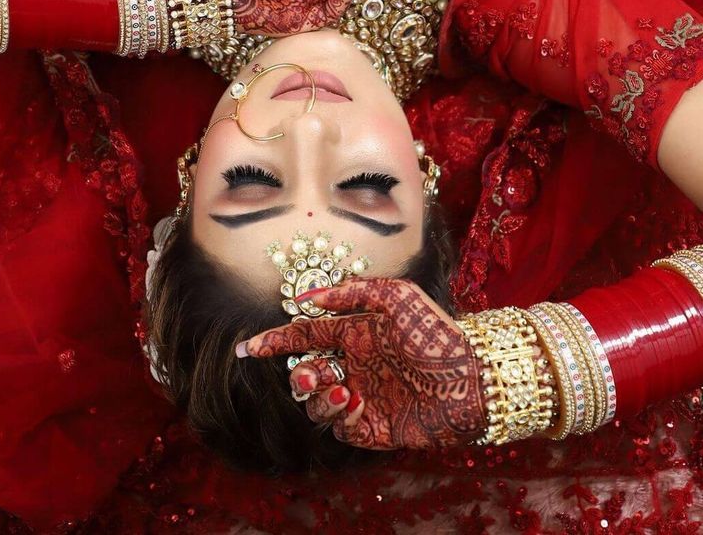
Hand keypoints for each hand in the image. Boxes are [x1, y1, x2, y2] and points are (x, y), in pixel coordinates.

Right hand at [239, 278, 487, 450]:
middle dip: (298, 373)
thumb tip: (308, 300)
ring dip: (316, 396)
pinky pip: (338, 427)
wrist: (471, 377)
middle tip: (312, 372)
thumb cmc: (435, 331)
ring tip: (338, 390)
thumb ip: (353, 292)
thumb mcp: (397, 296)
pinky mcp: (372, 426)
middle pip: (304, 372)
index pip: (305, 335)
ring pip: (315, 402)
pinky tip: (355, 403)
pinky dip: (338, 416)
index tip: (248, 348)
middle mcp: (353, 365)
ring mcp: (361, 395)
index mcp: (355, 333)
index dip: (275, 341)